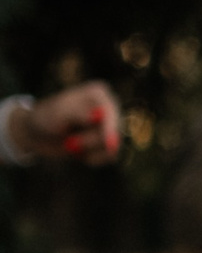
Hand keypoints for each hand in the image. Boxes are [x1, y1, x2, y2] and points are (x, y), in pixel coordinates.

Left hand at [7, 82, 123, 164]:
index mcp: (99, 94)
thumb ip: (78, 112)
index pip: (112, 113)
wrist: (37, 134)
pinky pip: (109, 156)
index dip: (110, 129)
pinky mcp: (107, 141)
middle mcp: (108, 108)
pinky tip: (78, 153)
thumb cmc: (45, 118)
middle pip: (113, 131)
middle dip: (90, 141)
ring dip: (89, 150)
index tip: (108, 144)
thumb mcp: (57, 113)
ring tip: (70, 144)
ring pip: (111, 146)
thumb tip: (98, 116)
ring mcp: (109, 125)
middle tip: (69, 142)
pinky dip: (93, 158)